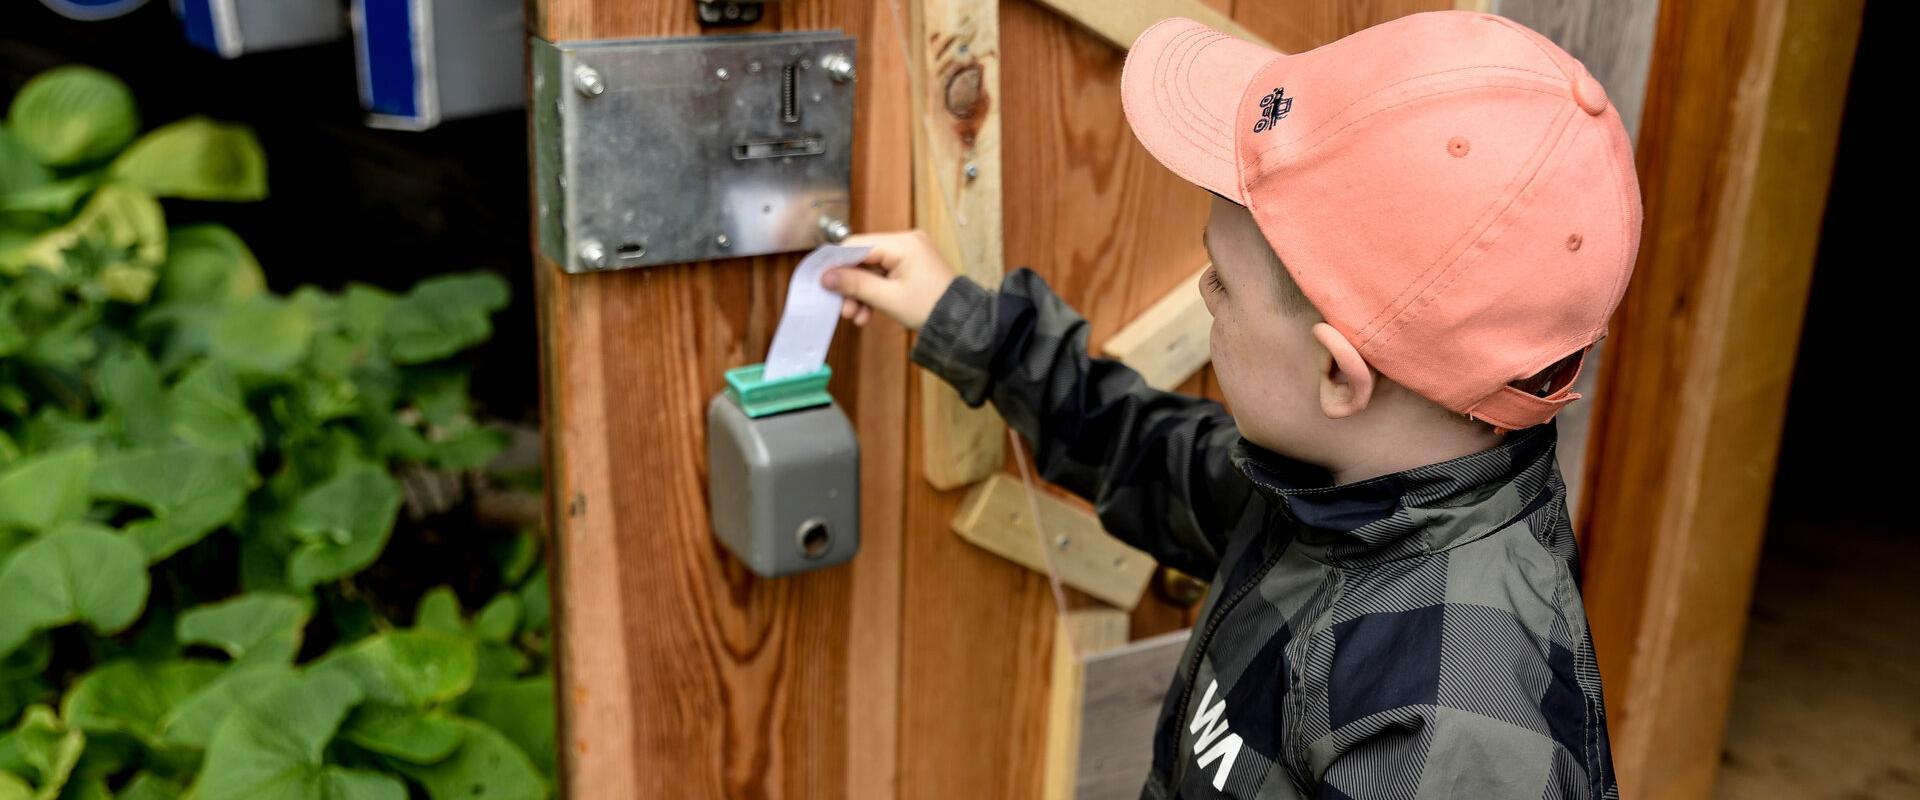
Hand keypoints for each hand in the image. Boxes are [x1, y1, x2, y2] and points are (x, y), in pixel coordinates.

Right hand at [821, 230, 957, 330]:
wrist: (961, 323)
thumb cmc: (931, 309)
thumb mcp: (888, 298)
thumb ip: (855, 284)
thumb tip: (826, 276)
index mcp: (903, 244)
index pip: (857, 244)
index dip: (837, 263)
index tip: (823, 282)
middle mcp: (907, 242)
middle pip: (863, 258)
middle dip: (851, 285)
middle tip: (843, 309)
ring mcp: (910, 253)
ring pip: (872, 269)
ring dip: (861, 293)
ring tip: (857, 316)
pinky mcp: (911, 265)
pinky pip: (884, 274)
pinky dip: (874, 292)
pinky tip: (867, 313)